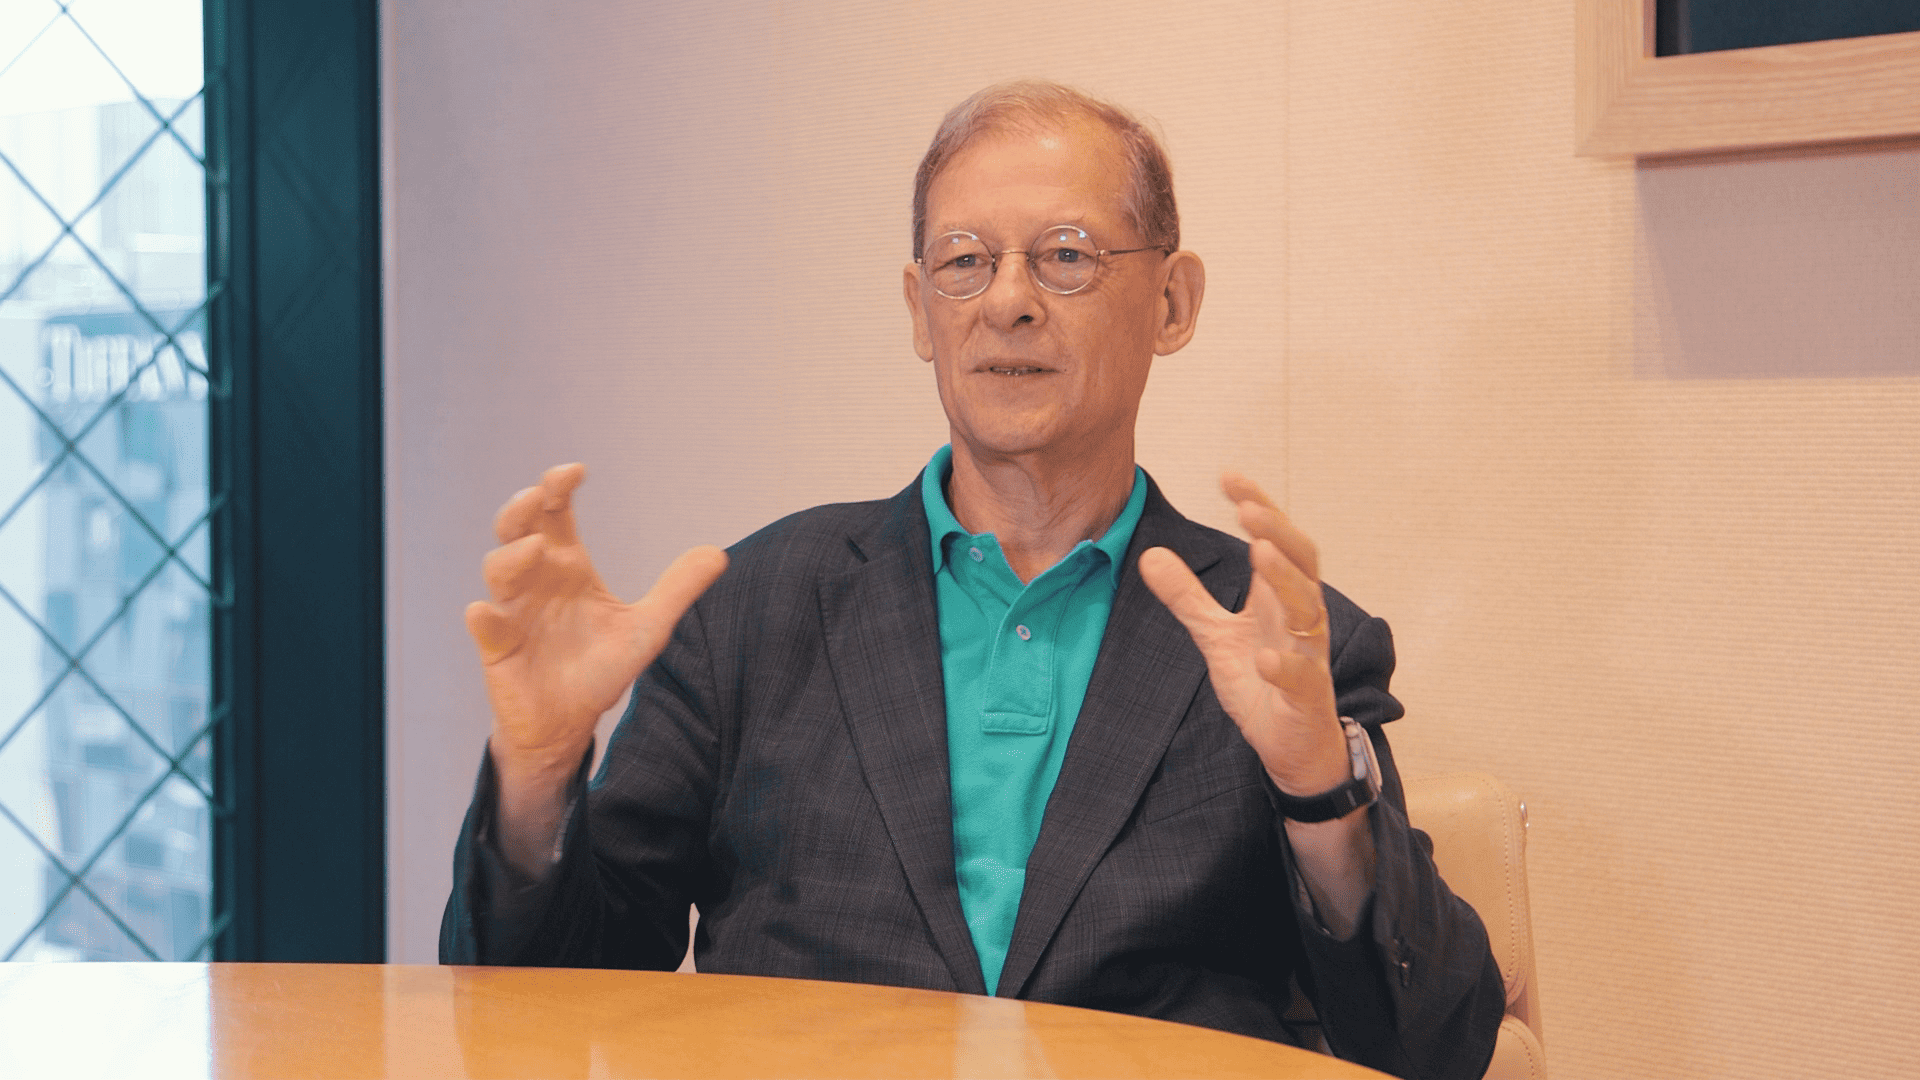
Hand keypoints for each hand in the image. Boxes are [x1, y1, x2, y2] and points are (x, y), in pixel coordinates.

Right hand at [465, 464, 727, 783]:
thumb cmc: (601, 669)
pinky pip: (484, 627)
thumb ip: (677, 591)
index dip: (557, 487)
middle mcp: (536, 581)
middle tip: (537, 496)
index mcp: (568, 567)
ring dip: (510, 556)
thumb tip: (718, 553)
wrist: (570, 722)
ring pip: (498, 570)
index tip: (574, 471)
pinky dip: (484, 618)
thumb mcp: (647, 629)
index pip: (555, 514)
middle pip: (517, 529)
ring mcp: (512, 611)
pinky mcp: (498, 648)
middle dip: (521, 509)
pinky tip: (484, 612)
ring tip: (535, 551)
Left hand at [1138, 472, 1345, 796]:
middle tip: (1247, 507)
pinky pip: (1302, 676)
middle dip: (1278, 531)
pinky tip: (1265, 657)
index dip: (1257, 507)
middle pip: (1301, 562)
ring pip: (1308, 610)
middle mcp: (1300, 618)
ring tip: (1259, 551)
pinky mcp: (1307, 696)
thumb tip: (1149, 555)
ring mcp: (1307, 656)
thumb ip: (1187, 597)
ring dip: (1286, 580)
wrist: (1291, 744)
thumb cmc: (1263, 683)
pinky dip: (1285, 665)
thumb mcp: (1215, 635)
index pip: (1275, 540)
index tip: (1229, 476)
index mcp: (1279, 598)